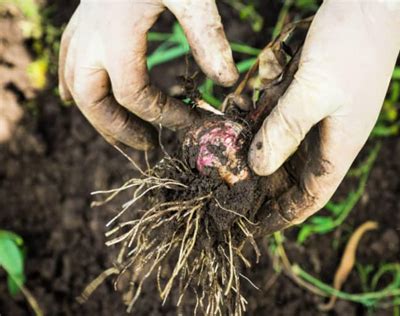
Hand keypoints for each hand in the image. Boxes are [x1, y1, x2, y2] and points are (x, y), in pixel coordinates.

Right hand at [59, 0, 237, 149]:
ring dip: (98, 116)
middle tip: (148, 147)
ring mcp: (83, 29)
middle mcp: (91, 36)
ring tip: (124, 135)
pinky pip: (69, 62)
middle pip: (93, 100)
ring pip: (76, 85)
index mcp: (116, 35)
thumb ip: (207, 35)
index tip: (193, 123)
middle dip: (118, 129)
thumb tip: (227, 80)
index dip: (164, 116)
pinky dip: (75, 87)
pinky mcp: (83, 21)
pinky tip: (79, 100)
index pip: (135, 94)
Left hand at [249, 0, 399, 234]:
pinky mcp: (314, 94)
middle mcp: (331, 136)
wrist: (371, 2)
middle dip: (265, 187)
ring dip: (261, 155)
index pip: (310, 197)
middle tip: (231, 193)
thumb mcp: (313, 91)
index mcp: (339, 147)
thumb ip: (285, 130)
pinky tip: (244, 124)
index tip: (254, 226)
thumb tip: (258, 168)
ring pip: (287, 148)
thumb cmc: (349, 46)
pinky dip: (265, 125)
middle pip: (294, 176)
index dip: (283, 215)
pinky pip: (285, 120)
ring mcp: (323, 115)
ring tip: (231, 164)